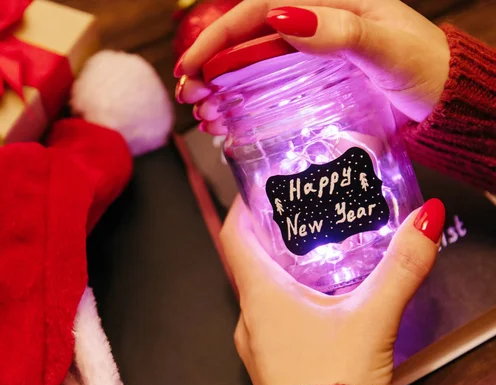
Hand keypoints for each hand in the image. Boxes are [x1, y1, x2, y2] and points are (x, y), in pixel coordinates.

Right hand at [175, 0, 450, 133]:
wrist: (449, 102)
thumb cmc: (428, 69)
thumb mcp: (388, 49)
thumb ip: (340, 32)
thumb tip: (281, 18)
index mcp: (329, 3)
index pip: (258, 10)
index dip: (219, 36)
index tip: (192, 65)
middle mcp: (316, 24)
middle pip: (248, 37)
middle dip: (211, 65)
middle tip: (189, 94)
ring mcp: (313, 53)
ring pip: (253, 63)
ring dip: (222, 86)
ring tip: (202, 112)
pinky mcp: (314, 80)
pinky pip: (270, 84)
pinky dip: (244, 101)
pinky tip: (229, 119)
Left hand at [219, 197, 444, 384]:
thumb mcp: (372, 320)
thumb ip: (399, 269)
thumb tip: (421, 223)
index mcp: (260, 297)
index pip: (233, 237)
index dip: (241, 208)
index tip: (255, 189)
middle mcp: (250, 319)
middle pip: (248, 262)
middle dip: (269, 235)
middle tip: (294, 213)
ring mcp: (257, 343)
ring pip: (260, 292)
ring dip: (279, 269)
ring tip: (311, 251)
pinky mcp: (272, 362)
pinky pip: (271, 318)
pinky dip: (287, 299)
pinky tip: (318, 302)